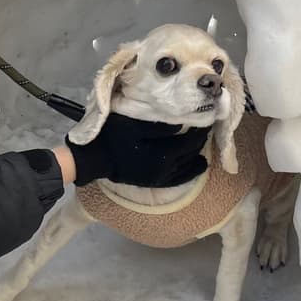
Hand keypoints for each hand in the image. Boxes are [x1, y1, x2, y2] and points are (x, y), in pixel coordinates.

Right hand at [65, 113, 210, 187]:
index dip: (199, 131)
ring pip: (187, 168)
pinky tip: (196, 166)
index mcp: (162, 154)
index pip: (189, 142)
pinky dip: (190, 172)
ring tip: (202, 144)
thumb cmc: (113, 137)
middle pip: (190, 154)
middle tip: (205, 128)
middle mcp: (165, 169)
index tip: (206, 119)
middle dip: (199, 142)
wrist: (94, 159)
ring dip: (196, 155)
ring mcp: (160, 178)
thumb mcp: (134, 125)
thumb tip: (182, 123)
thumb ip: (159, 125)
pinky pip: (178, 179)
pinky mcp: (153, 181)